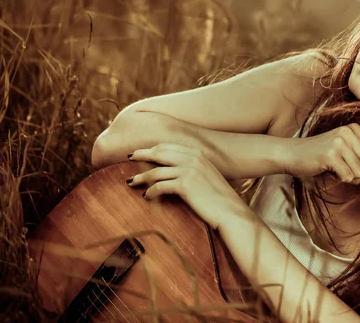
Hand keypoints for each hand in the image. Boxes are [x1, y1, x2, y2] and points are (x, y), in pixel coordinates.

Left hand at [126, 143, 247, 229]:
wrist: (231, 212)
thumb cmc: (218, 198)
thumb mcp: (207, 176)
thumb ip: (193, 168)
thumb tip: (172, 170)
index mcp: (197, 153)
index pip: (167, 146)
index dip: (151, 148)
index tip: (141, 152)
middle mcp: (193, 158)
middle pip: (159, 153)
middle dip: (141, 154)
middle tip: (129, 159)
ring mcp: (189, 170)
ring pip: (156, 171)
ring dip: (140, 177)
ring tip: (131, 182)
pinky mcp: (185, 185)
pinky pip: (160, 186)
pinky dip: (150, 191)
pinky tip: (146, 196)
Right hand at [283, 123, 359, 184]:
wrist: (291, 154)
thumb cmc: (319, 155)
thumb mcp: (343, 148)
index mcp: (354, 129)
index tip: (359, 172)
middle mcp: (348, 132)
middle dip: (359, 175)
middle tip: (344, 172)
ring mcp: (339, 142)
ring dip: (348, 177)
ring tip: (335, 169)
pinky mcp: (330, 154)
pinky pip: (348, 176)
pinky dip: (339, 179)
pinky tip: (328, 170)